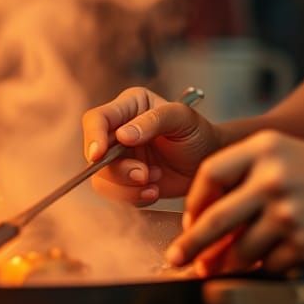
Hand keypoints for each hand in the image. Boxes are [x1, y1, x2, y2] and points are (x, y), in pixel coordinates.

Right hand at [82, 87, 221, 205]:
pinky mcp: (125, 181)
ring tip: (155, 181)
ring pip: (102, 178)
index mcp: (129, 107)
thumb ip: (154, 121)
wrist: (209, 162)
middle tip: (144, 174)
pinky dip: (134, 197)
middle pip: (95, 154)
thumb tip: (123, 136)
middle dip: (119, 170)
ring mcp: (120, 158)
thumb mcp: (182, 119)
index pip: (97, 119)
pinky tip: (155, 189)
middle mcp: (118, 131)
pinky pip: (117, 195)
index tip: (98, 155)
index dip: (93, 137)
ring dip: (127, 186)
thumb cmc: (198, 134)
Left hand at [165, 130, 303, 273]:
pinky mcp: (301, 244)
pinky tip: (263, 264)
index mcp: (265, 148)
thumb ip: (247, 172)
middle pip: (216, 218)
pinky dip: (261, 268)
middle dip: (192, 244)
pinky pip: (266, 265)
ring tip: (214, 269)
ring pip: (238, 249)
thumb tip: (205, 212)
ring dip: (223, 264)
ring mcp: (286, 213)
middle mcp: (272, 177)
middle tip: (179, 258)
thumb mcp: (288, 153)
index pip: (210, 173)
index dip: (194, 201)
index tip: (189, 219)